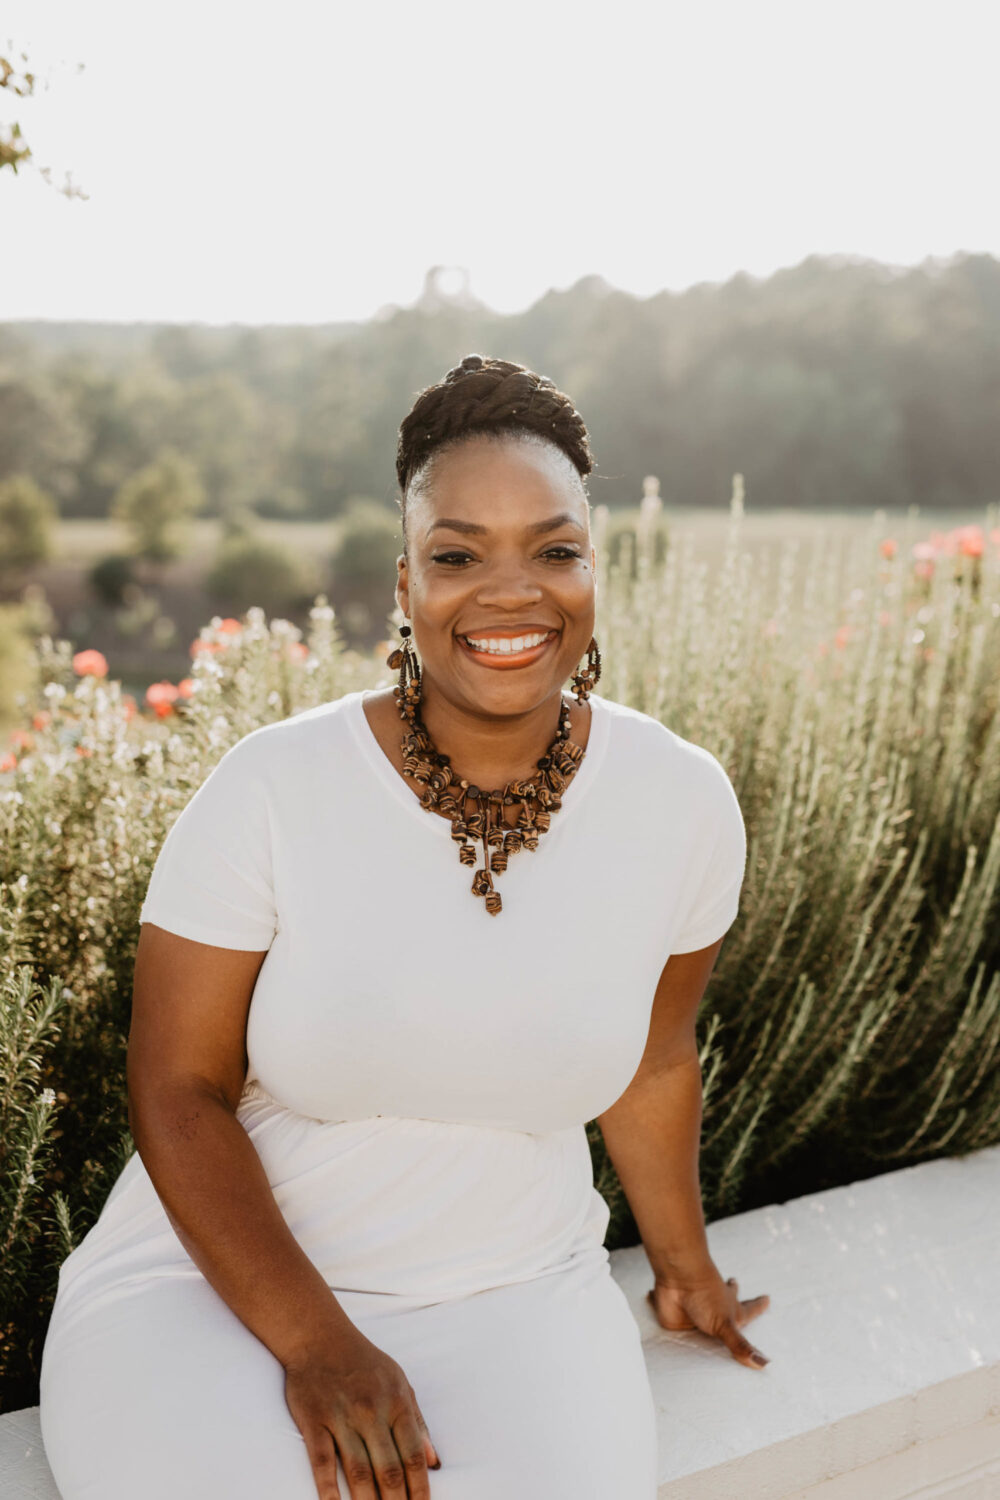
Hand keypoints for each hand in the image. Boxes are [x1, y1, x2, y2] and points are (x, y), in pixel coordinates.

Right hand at [282, 1324, 441, 1498]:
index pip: (413, 1455)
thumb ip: (417, 1422)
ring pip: (358, 1470)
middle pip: (388, 1469)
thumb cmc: (364, 1363)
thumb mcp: (399, 1383)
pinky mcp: (313, 1418)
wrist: (319, 1336)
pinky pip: (321, 1460)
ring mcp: (341, 1415)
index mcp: (397, 1402)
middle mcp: (371, 1410)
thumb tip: (434, 1462)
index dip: (420, 1489)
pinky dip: (328, 1488)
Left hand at [646, 1263, 770, 1370]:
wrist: (677, 1278)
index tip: (767, 1298)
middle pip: (725, 1300)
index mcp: (729, 1310)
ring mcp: (695, 1311)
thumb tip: (764, 1364)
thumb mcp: (726, 1325)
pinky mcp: (674, 1317)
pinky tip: (648, 1295)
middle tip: (735, 1283)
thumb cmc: (706, 1297)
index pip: (749, 1311)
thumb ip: (740, 1346)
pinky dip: (656, 1300)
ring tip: (697, 1300)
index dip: (758, 1307)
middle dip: (732, 1293)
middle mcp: (713, 1309)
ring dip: (698, 1305)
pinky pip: (666, 1309)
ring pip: (698, 1309)